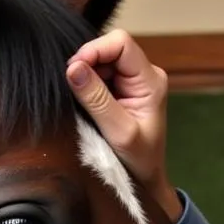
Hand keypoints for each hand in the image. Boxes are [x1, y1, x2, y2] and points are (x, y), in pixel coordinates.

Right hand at [66, 30, 182, 221]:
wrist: (146, 179)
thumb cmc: (139, 160)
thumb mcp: (118, 132)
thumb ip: (96, 99)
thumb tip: (73, 68)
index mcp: (151, 81)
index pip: (121, 43)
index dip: (94, 49)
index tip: (73, 69)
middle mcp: (144, 75)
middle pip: (109, 48)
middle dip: (87, 63)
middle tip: (72, 89)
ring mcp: (132, 82)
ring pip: (101, 60)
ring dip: (85, 75)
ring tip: (80, 101)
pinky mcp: (120, 90)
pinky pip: (98, 74)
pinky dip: (86, 84)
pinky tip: (84, 103)